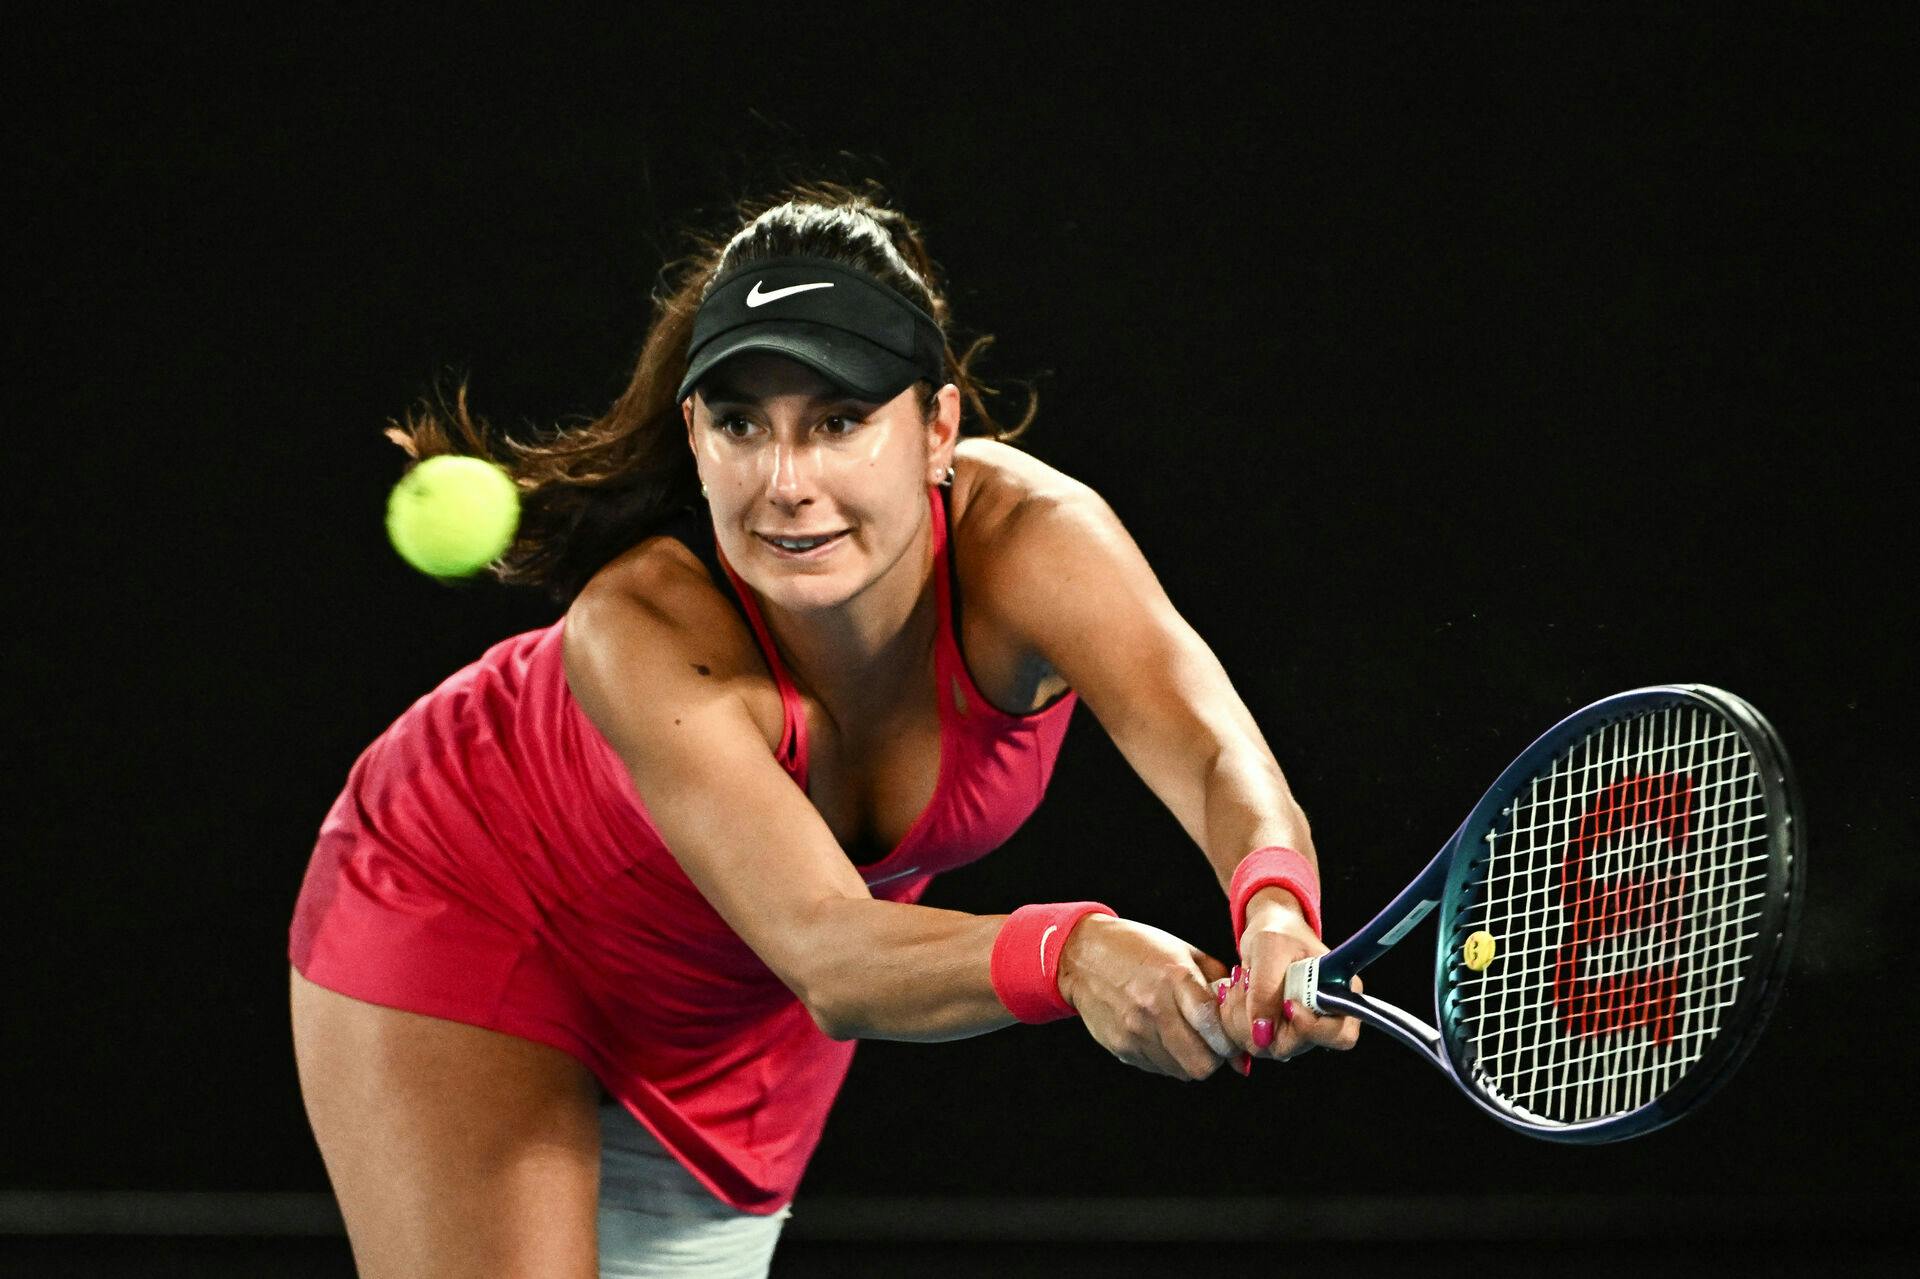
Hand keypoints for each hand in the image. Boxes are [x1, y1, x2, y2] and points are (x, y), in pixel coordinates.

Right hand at [1056, 915, 1238, 1080]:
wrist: (1082, 957)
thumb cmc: (1139, 949)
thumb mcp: (1184, 953)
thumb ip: (1220, 986)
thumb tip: (1241, 1026)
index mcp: (1174, 978)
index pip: (1212, 1025)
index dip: (1230, 1040)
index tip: (1233, 1038)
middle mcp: (1153, 1008)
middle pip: (1200, 1063)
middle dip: (1215, 1058)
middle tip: (1213, 1044)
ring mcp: (1134, 1031)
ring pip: (1181, 1071)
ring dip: (1191, 1060)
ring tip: (1187, 1037)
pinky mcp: (1121, 1047)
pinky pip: (1158, 1068)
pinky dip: (1168, 1060)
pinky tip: (1163, 1037)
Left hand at [1223, 887, 1361, 1063]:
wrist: (1266, 932)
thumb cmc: (1278, 932)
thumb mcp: (1270, 948)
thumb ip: (1266, 989)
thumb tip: (1262, 1035)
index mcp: (1340, 994)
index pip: (1340, 1035)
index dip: (1310, 1028)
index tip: (1287, 1004)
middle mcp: (1323, 1019)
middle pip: (1293, 1046)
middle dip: (1261, 1018)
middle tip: (1247, 983)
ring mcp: (1297, 1030)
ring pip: (1265, 1047)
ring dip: (1242, 1017)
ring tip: (1241, 983)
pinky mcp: (1274, 1032)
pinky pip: (1249, 1041)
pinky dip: (1233, 1018)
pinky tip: (1235, 993)